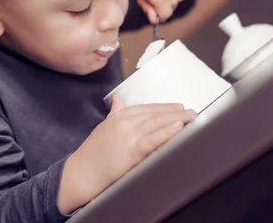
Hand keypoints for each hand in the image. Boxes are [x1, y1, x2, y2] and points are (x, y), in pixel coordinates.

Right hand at [57, 95, 195, 212]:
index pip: (146, 108)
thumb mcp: (104, 126)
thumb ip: (114, 112)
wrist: (82, 173)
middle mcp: (124, 122)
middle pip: (154, 114)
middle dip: (174, 111)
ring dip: (176, 118)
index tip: (177, 106)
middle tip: (191, 110)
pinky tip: (178, 127)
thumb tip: (118, 99)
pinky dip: (166, 132)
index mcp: (119, 116)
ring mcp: (128, 135)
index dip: (163, 107)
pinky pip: (153, 139)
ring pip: (156, 123)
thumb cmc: (93, 152)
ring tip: (190, 116)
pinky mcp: (131, 150)